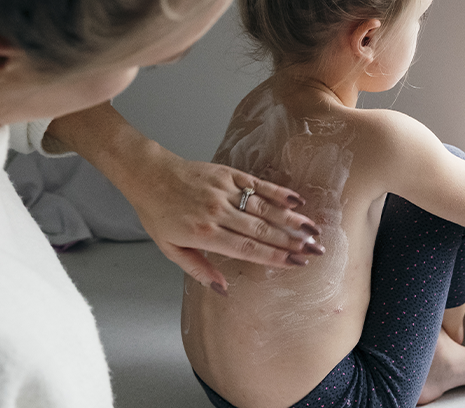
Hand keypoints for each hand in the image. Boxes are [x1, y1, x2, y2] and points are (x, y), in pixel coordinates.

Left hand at [120, 145, 323, 293]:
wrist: (148, 174)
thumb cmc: (158, 214)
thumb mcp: (170, 249)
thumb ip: (199, 269)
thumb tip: (224, 290)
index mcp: (204, 233)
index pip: (247, 248)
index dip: (274, 257)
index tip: (296, 264)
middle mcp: (217, 212)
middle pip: (261, 229)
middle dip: (291, 242)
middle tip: (316, 251)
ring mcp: (224, 191)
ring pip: (264, 208)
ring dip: (291, 220)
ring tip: (313, 230)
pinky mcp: (227, 173)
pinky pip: (257, 185)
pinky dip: (278, 193)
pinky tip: (296, 202)